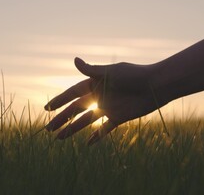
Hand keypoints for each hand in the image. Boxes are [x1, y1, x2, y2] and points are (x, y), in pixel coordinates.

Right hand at [44, 57, 166, 144]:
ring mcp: (108, 107)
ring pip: (86, 121)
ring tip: (59, 139)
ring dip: (73, 129)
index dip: (60, 100)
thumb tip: (74, 60)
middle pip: (76, 109)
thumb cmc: (133, 75)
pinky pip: (105, 129)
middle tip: (48, 129)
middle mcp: (99, 95)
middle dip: (62, 119)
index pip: (72, 93)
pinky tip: (88, 144)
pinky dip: (97, 136)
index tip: (47, 109)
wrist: (156, 86)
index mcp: (95, 83)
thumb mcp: (110, 72)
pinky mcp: (118, 117)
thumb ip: (92, 70)